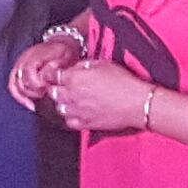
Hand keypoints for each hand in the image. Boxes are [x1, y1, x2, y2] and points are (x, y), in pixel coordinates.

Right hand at [8, 33, 79, 109]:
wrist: (60, 44)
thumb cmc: (63, 52)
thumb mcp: (64, 56)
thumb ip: (55, 66)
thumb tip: (46, 76)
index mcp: (35, 55)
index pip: (29, 72)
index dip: (38, 84)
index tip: (47, 90)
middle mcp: (24, 60)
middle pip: (21, 82)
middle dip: (34, 92)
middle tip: (45, 96)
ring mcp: (19, 65)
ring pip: (15, 85)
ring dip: (26, 96)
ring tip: (38, 102)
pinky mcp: (19, 71)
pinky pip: (13, 86)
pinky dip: (19, 97)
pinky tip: (29, 104)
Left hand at [43, 58, 159, 133]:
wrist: (136, 103)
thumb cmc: (123, 81)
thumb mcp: (102, 64)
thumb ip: (84, 65)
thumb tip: (76, 68)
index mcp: (74, 78)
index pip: (51, 75)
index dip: (51, 73)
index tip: (53, 72)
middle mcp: (72, 95)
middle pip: (52, 92)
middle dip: (55, 87)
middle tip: (63, 84)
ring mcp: (78, 111)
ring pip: (59, 108)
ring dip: (62, 102)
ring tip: (71, 98)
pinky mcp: (86, 124)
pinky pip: (69, 122)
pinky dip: (70, 116)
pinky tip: (77, 112)